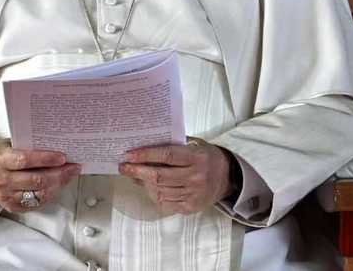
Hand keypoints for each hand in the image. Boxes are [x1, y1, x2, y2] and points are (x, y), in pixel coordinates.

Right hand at [0, 141, 80, 211]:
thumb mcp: (6, 146)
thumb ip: (25, 147)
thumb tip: (53, 146)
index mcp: (0, 161)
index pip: (24, 160)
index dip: (45, 159)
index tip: (61, 157)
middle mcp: (2, 180)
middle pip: (36, 180)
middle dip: (59, 173)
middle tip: (72, 167)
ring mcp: (8, 196)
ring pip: (40, 194)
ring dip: (58, 185)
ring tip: (68, 175)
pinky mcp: (14, 207)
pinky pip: (38, 203)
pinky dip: (51, 194)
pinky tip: (57, 185)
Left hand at [119, 141, 235, 214]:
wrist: (228, 178)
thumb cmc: (206, 157)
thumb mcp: (195, 144)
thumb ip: (173, 144)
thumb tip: (143, 146)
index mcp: (196, 158)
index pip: (166, 155)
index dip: (145, 155)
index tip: (129, 154)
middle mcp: (196, 177)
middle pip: (160, 176)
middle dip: (137, 171)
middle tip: (123, 167)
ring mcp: (193, 194)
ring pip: (160, 190)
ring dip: (142, 183)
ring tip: (132, 175)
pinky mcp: (190, 207)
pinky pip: (165, 202)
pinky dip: (152, 194)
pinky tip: (146, 186)